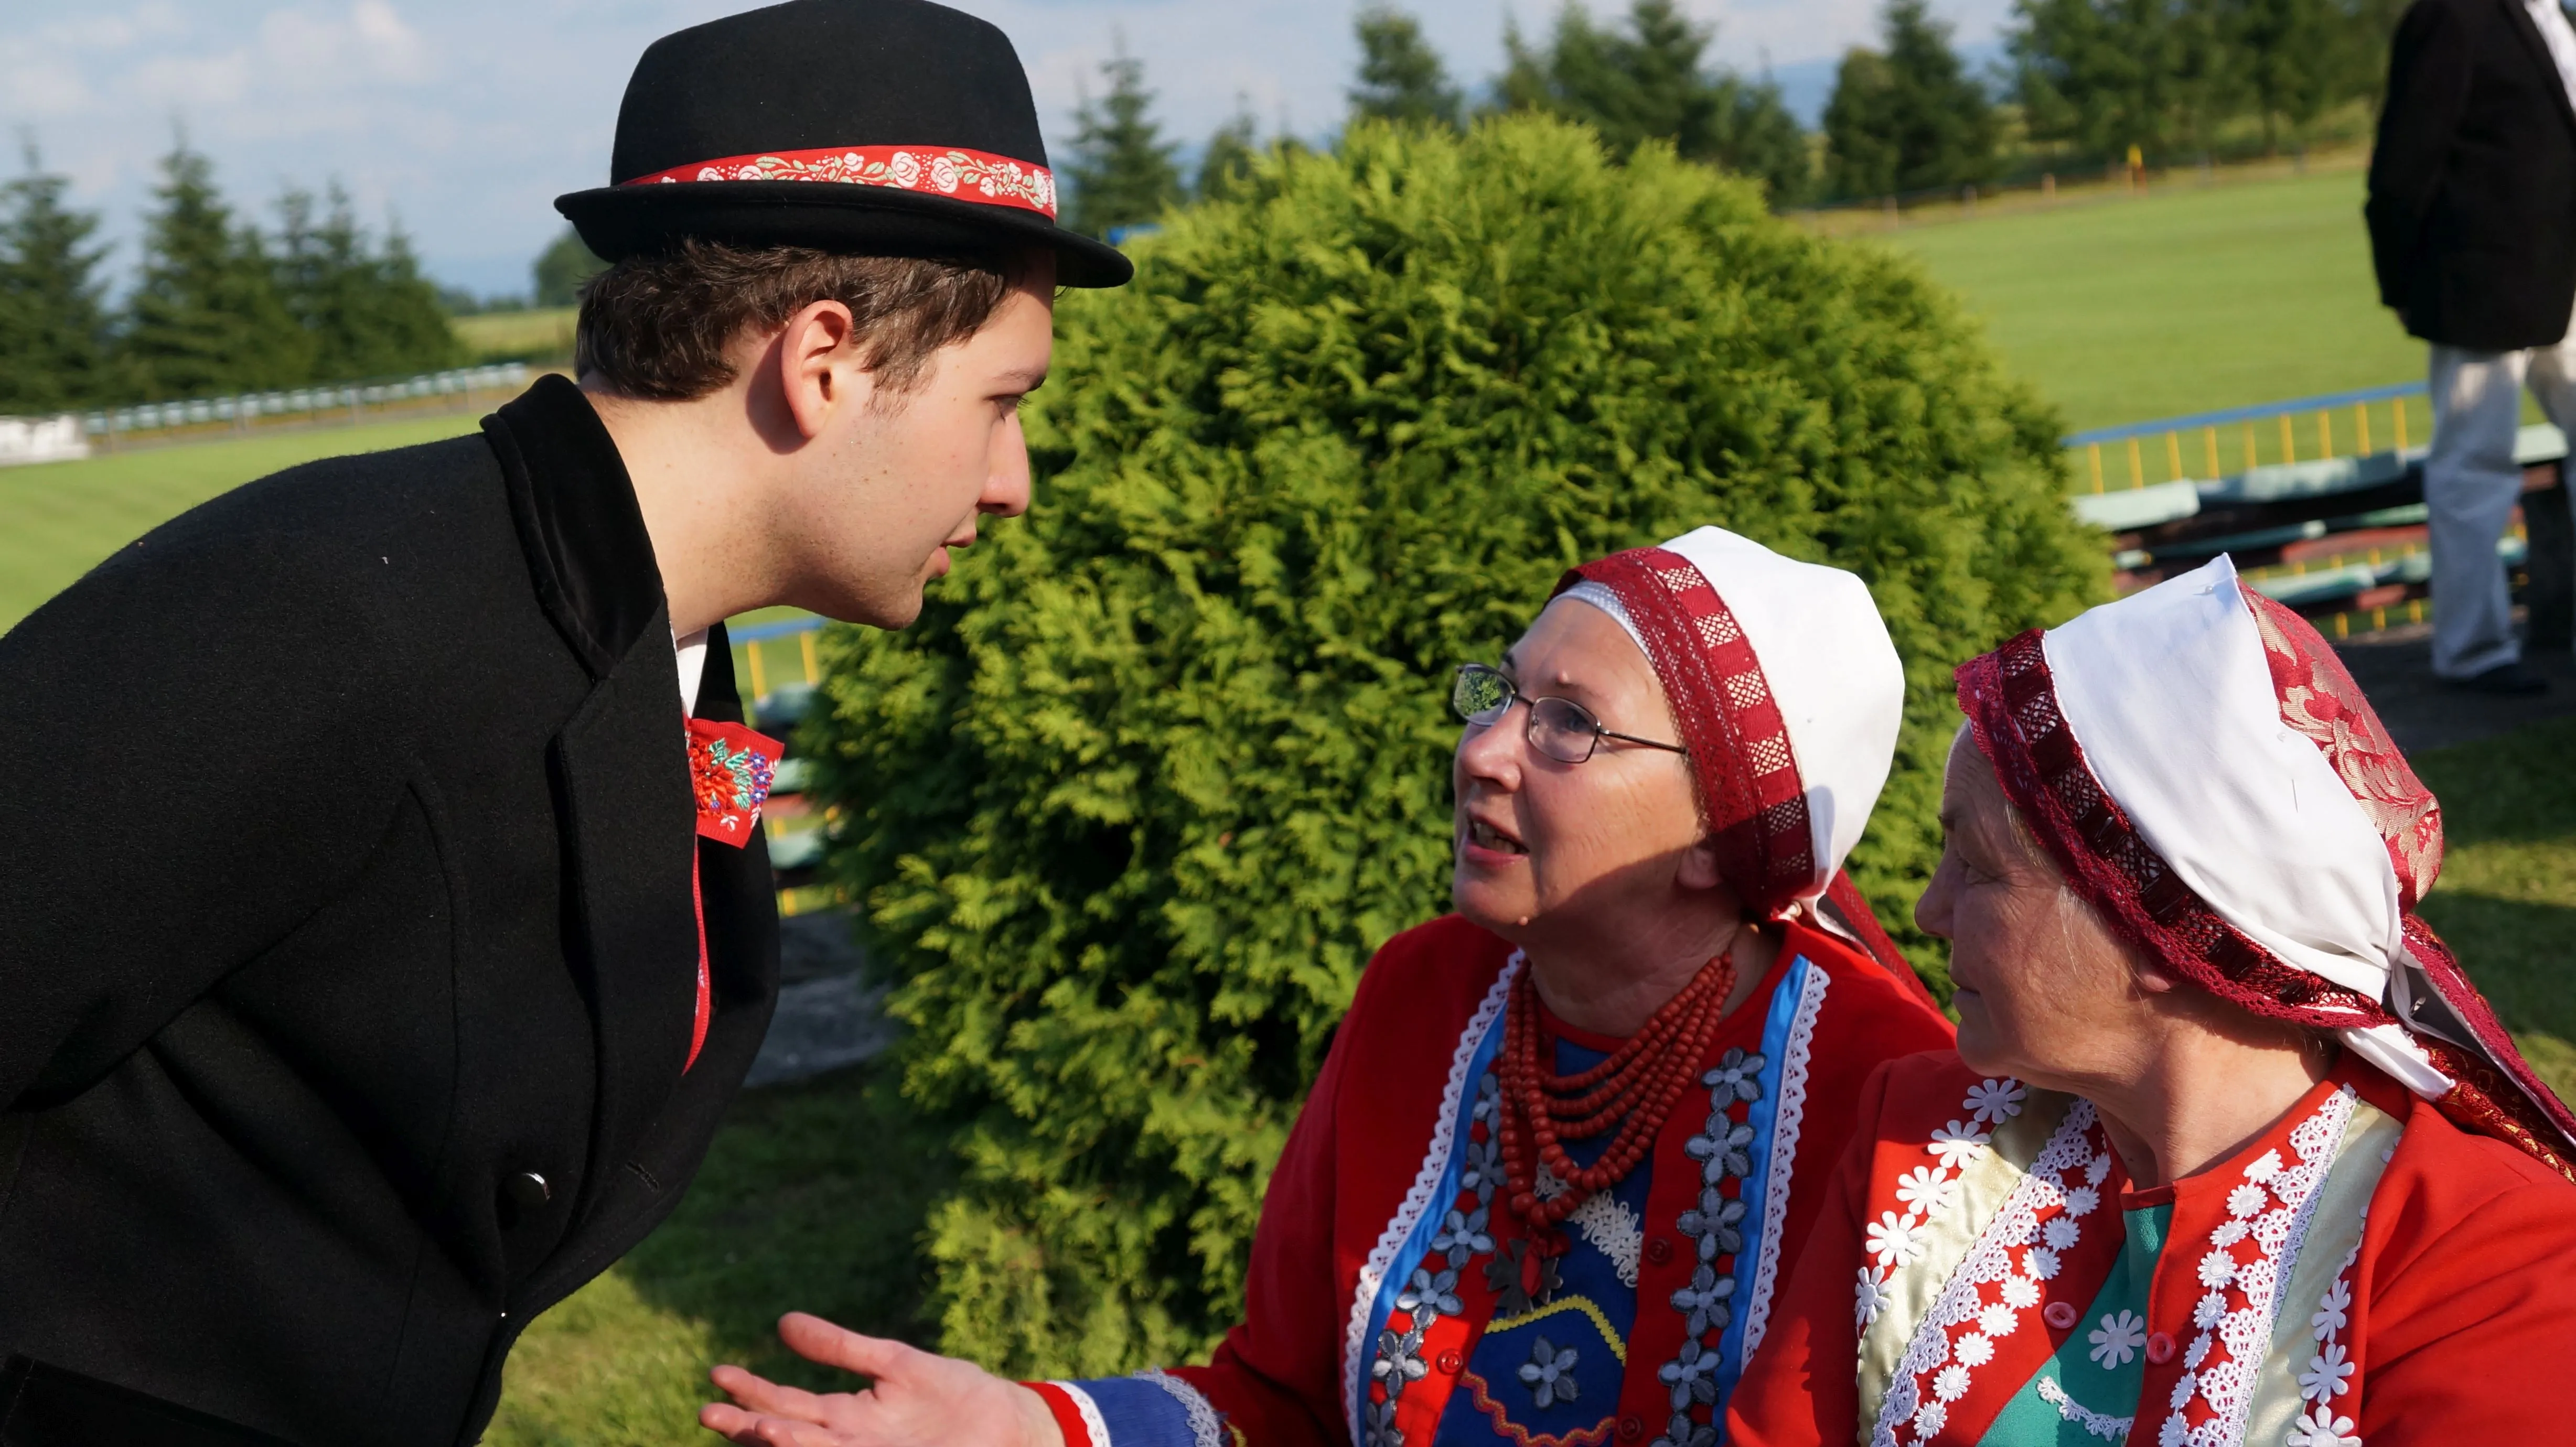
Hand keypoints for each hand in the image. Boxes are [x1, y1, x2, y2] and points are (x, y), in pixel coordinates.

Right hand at [699, 1312, 1065, 1446]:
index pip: (786, 1404)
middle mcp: (847, 1443)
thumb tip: (783, 1322)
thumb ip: (841, 1347)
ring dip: (784, 1442)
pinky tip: (805, 1441)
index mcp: (845, 1415)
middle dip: (748, 1425)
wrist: (1009, 1423)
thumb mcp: (893, 1362)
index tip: (716, 1375)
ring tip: (758, 1425)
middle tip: (709, 1411)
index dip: (750, 1390)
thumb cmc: (953, 1394)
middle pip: (787, 1434)